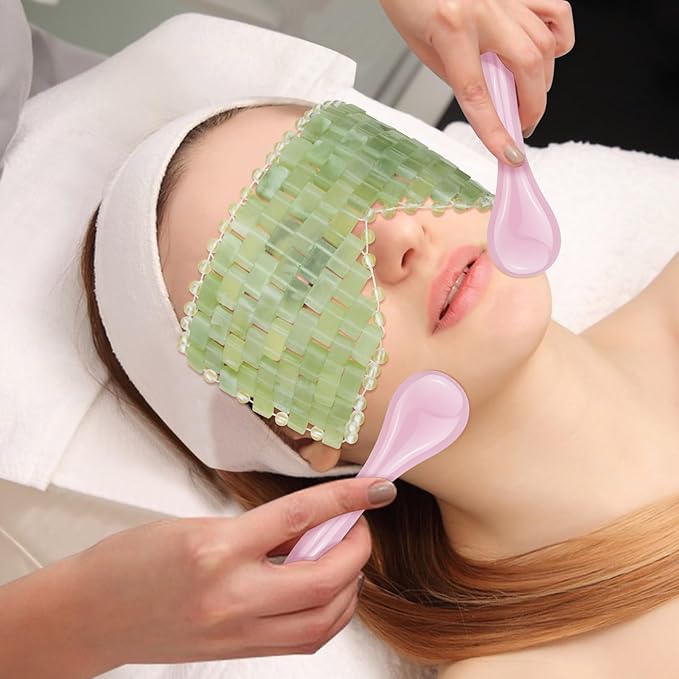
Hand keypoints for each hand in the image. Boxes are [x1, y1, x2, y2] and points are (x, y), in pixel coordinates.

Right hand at [69, 477, 395, 671]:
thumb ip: (257, 529)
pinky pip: (303, 640)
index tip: (378, 488)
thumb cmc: (131, 561)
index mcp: (216, 549)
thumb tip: (309, 524)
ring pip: (323, 619)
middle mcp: (231, 595)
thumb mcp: (196, 525)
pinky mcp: (237, 652)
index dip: (346, 497)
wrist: (89, 615)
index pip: (299, 516)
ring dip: (349, 585)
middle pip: (325, 577)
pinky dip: (327, 613)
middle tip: (359, 524)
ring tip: (343, 557)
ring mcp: (236, 632)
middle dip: (357, 548)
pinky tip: (323, 590)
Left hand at [379, 0, 574, 164]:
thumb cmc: (410, 1)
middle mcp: (484, 8)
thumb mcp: (424, 49)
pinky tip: (545, 57)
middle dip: (530, 107)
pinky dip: (558, 40)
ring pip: (546, 44)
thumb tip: (490, 103)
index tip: (510, 154)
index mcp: (452, 26)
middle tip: (521, 126)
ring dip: (541, 82)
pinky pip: (556, 13)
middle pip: (525, 68)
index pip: (479, 94)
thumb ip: (459, 76)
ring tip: (527, 98)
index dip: (496, 130)